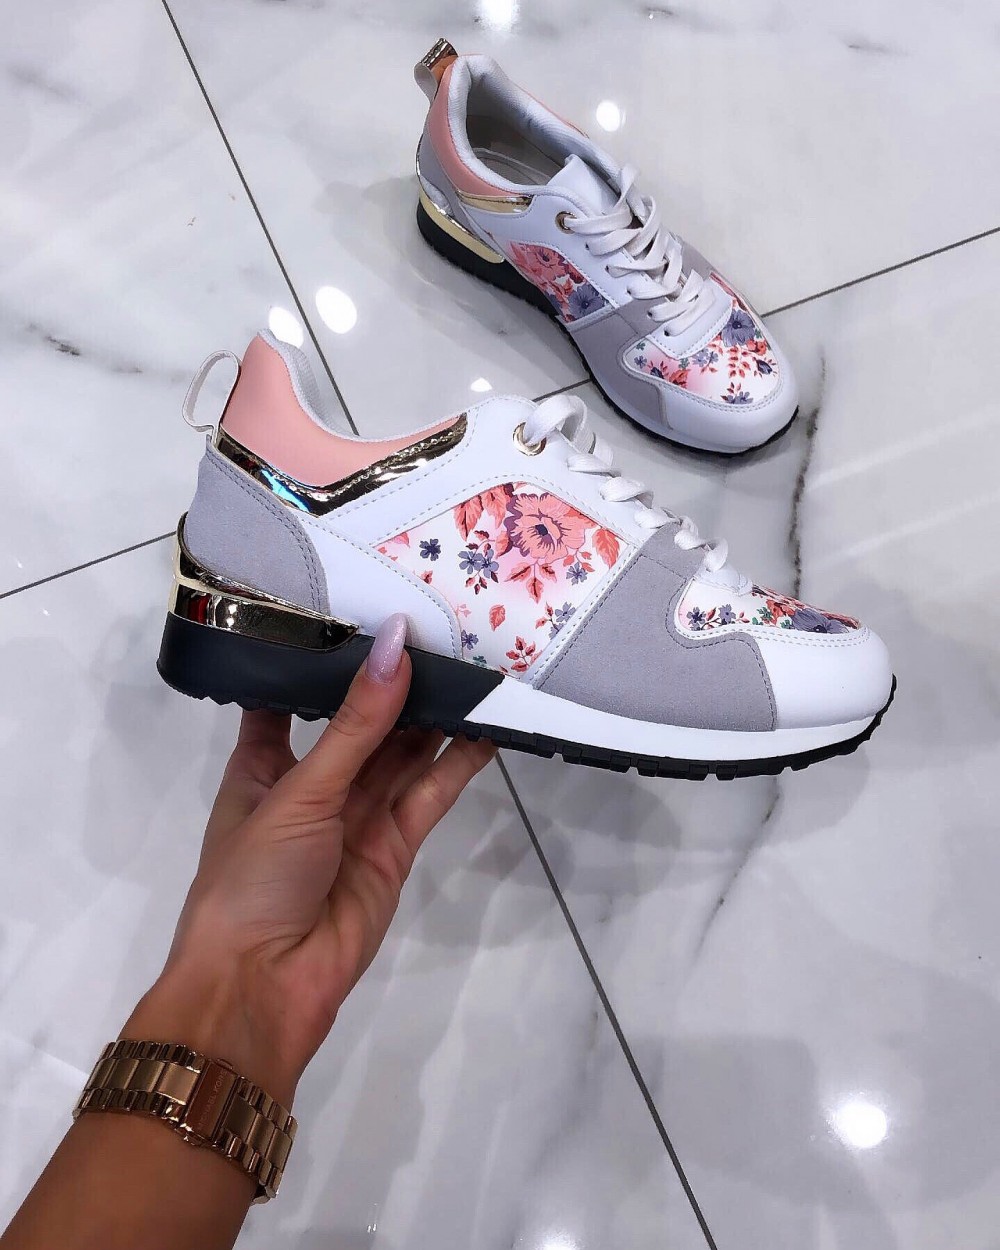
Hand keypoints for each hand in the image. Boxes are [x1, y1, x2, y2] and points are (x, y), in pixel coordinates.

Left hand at [125, 615, 495, 1101]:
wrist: (261, 988)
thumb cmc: (252, 879)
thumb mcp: (299, 791)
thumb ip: (355, 723)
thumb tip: (396, 645)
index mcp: (262, 765)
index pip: (289, 696)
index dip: (321, 657)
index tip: (359, 606)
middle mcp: (313, 784)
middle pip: (361, 722)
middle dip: (395, 682)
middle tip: (442, 625)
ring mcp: (357, 816)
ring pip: (403, 754)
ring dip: (434, 715)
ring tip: (475, 661)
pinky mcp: (396, 846)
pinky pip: (430, 794)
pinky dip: (458, 763)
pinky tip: (487, 725)